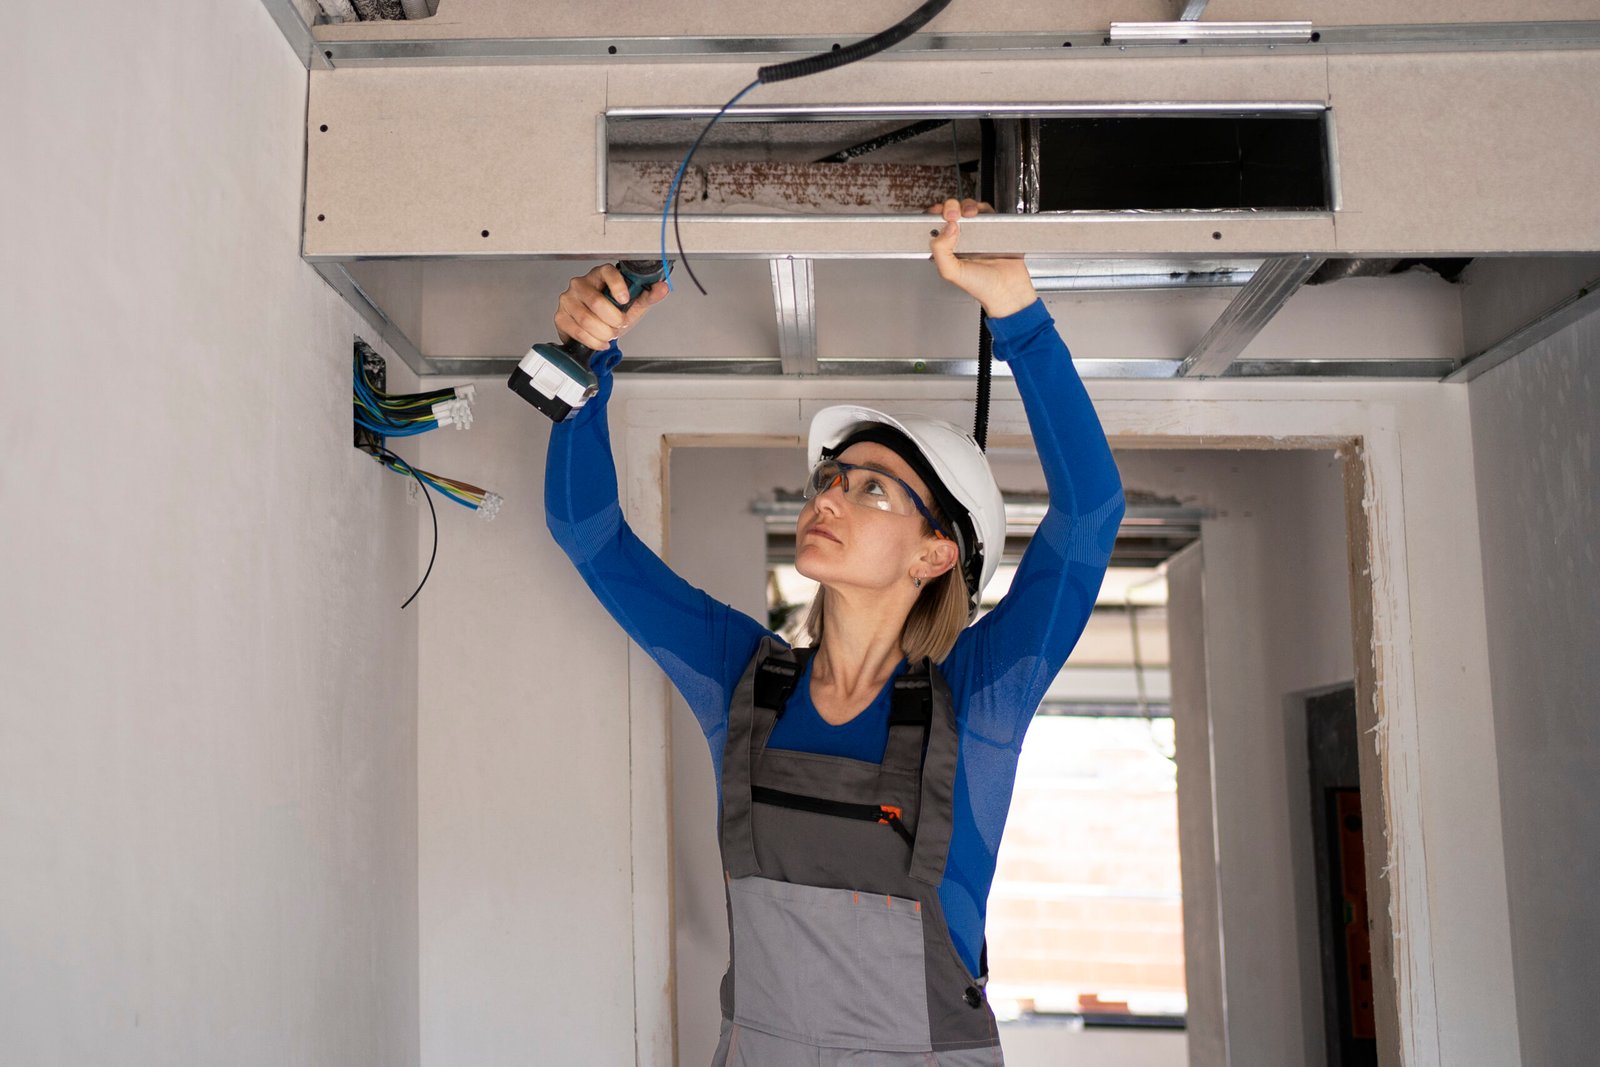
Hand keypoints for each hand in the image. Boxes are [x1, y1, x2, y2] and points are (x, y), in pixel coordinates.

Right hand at [555, 264, 669, 349]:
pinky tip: (600, 340)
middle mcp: (581, 284)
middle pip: (596, 302)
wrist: (598, 328)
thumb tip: (662, 288)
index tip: (626, 299)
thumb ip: (649, 296)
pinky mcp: (561, 317)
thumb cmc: (614, 311)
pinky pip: (577, 332)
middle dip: (613, 320)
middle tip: (619, 325)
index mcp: (600, 275)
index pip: (607, 272)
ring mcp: (568, 300)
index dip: (617, 286)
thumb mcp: (634, 304)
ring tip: (609, 333)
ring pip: (586, 319)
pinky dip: (593, 341)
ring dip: (603, 333)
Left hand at [927, 198, 1036, 318]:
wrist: (1007, 289)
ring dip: (965, 205)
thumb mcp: (951, 272)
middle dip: (949, 208)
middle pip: (949, 213)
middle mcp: (958, 240)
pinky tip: (981, 216)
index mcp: (945, 250)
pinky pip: (986, 211)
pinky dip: (982, 208)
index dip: (933, 216)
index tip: (936, 214)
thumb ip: (940, 251)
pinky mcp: (992, 228)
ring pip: (966, 208)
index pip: (934, 226)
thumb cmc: (981, 287)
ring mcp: (976, 233)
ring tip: (969, 214)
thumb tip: (946, 227)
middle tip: (953, 215)